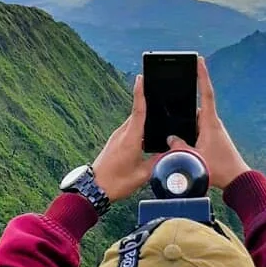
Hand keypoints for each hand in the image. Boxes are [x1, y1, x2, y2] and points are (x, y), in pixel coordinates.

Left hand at [92, 74, 154, 201]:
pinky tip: (147, 136)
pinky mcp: (115, 142)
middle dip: (148, 101)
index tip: (141, 77)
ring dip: (144, 117)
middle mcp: (122, 133)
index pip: (138, 110)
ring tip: (158, 116)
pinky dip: (139, 128)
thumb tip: (171, 152)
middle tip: (160, 91)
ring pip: (134, 122)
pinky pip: (130, 129)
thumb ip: (159, 161)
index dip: (140, 93)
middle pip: (138, 113)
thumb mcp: (143, 174)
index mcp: (131, 138)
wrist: (94, 189)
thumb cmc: (117, 182)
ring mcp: (117, 136)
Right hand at [167, 56, 250, 188]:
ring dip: (185, 121)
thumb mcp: (194, 158)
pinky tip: (178, 140)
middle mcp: (212, 123)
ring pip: (194, 120)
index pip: (206, 93)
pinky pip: (196, 129)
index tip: (199, 60)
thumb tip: (170, 138)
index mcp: (210, 122)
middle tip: (174, 89)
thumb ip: (179, 147)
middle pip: (195, 105)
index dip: (202, 75)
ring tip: (172, 125)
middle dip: (184, 99)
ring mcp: (212, 131)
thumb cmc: (219, 169)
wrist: (236, 180)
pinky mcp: (211, 139)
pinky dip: (188, 130)